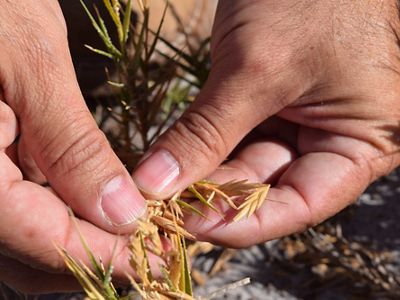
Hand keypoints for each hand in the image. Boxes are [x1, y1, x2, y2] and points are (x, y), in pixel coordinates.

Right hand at [0, 1, 148, 292]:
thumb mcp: (33, 64)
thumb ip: (72, 146)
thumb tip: (123, 213)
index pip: (40, 239)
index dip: (105, 255)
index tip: (159, 253)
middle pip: (30, 256)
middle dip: (96, 257)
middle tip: (152, 246)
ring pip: (25, 244)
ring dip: (82, 245)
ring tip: (135, 231)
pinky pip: (22, 213)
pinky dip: (64, 220)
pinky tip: (99, 206)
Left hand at [133, 0, 399, 246]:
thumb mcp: (257, 68)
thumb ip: (207, 132)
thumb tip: (156, 183)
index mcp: (362, 142)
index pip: (301, 205)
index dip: (243, 222)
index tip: (189, 225)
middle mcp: (333, 140)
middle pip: (269, 187)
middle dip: (214, 197)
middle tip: (162, 205)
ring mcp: (300, 122)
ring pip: (246, 164)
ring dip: (203, 174)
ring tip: (160, 184)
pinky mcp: (270, 104)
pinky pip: (234, 136)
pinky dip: (203, 147)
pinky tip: (170, 158)